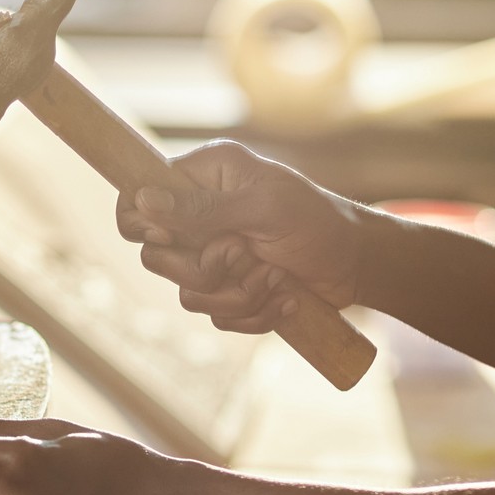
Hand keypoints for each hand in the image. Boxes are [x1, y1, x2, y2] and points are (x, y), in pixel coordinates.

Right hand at [117, 140, 362, 333]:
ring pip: (188, 294)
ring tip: (275, 275)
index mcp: (203, 178)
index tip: (172, 237)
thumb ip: (202, 208)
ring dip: (238, 293)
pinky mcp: (227, 290)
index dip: (142, 224)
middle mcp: (200, 216)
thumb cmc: (316, 222)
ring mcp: (212, 256)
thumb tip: (144, 200)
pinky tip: (284, 296)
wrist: (357, 265)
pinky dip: (253, 312)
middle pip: (156, 257)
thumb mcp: (263, 208)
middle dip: (205, 268)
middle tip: (243, 252)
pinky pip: (215, 316)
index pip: (138, 198)